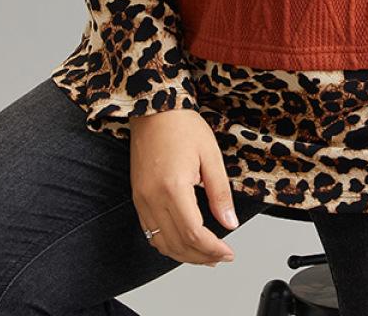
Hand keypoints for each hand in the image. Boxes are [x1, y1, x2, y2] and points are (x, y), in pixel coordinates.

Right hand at [128, 109, 239, 266]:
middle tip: (221, 257)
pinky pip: (150, 232)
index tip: (228, 252)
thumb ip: (220, 193)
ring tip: (205, 256)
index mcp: (173, 188)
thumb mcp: (210, 155)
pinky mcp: (137, 197)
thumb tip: (229, 222)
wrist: (154, 110)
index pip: (194, 234)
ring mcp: (142, 199)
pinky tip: (183, 242)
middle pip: (177, 244)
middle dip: (201, 256)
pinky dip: (168, 243)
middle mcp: (152, 198)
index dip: (213, 249)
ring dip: (184, 255)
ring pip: (161, 243)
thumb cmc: (181, 126)